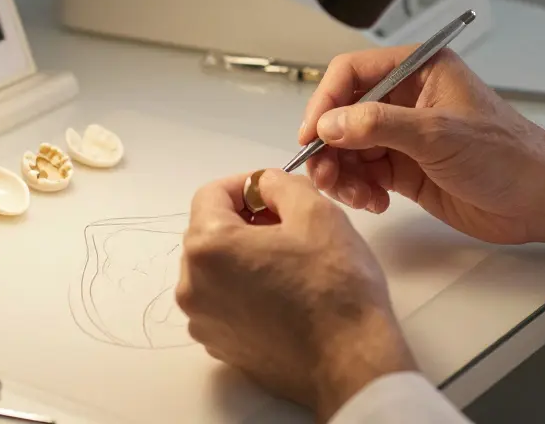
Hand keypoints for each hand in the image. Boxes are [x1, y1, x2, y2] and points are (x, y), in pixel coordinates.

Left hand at [176, 170, 415, 420]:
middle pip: (210, 232)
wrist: (351, 361)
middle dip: (245, 219)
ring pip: (216, 268)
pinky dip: (245, 288)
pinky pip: (224, 301)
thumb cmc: (335, 285)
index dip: (245, 184)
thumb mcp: (315, 210)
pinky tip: (284, 291)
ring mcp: (203, 321)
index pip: (211, 194)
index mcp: (207, 247)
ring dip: (245, 254)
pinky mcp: (220, 347)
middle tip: (288, 222)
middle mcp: (193, 286)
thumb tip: (264, 185)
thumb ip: (279, 183)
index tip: (273, 190)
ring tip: (289, 258)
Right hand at [300, 47, 544, 257]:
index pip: (352, 73)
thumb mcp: (439, 134)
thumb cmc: (508, 156)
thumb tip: (330, 123)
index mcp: (418, 71)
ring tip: (355, 195)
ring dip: (341, 172)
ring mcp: (403, 135)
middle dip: (329, 145)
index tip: (312, 133)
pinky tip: (374, 202)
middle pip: (342, 113)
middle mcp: (406, 98)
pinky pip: (363, 173)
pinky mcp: (404, 168)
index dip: (326, 101)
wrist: (540, 200)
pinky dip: (358, 189)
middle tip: (324, 175)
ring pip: (348, 147)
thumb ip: (380, 125)